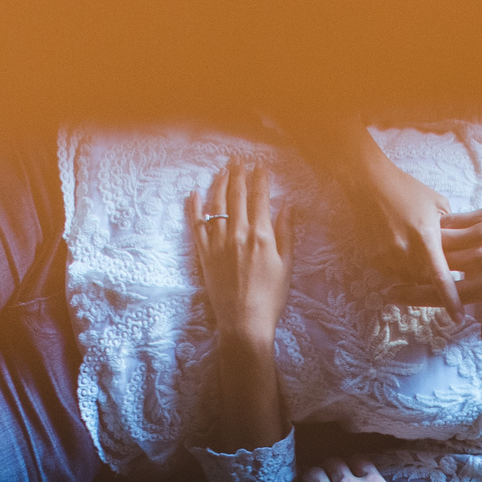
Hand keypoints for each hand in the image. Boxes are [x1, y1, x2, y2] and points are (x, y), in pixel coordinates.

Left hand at [191, 160, 293, 344]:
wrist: (244, 323)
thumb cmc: (271, 297)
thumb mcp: (287, 265)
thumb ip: (286, 233)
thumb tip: (287, 206)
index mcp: (261, 236)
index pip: (260, 198)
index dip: (260, 179)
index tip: (261, 166)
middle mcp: (238, 234)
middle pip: (236, 196)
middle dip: (238, 174)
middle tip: (238, 159)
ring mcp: (218, 243)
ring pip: (216, 205)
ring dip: (218, 184)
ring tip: (222, 170)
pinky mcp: (204, 254)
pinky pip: (196, 225)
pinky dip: (194, 208)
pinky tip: (194, 194)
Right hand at [350, 152, 460, 310]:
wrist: (370, 183)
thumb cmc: (407, 189)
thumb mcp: (438, 204)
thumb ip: (452, 228)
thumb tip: (461, 246)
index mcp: (426, 239)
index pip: (441, 279)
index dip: (450, 300)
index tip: (458, 318)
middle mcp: (405, 252)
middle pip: (426, 282)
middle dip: (435, 279)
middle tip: (441, 269)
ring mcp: (387, 255)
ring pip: (409, 279)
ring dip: (418, 273)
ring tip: (419, 252)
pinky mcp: (373, 256)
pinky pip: (392, 273)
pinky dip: (402, 267)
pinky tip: (403, 249)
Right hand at [386, 195, 481, 337]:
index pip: (440, 294)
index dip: (413, 296)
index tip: (393, 295)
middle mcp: (478, 263)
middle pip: (432, 267)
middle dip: (410, 270)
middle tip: (395, 271)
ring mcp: (481, 237)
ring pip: (438, 241)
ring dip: (422, 246)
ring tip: (409, 249)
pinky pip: (455, 221)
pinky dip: (442, 226)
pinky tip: (433, 226)